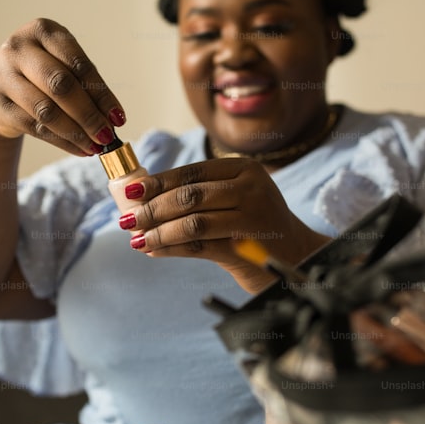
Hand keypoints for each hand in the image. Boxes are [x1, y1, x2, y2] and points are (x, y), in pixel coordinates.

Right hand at [0, 18, 125, 154]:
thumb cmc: (39, 76)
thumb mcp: (61, 66)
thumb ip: (86, 85)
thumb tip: (114, 118)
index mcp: (43, 31)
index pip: (78, 64)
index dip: (101, 94)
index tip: (118, 117)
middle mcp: (19, 48)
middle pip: (61, 85)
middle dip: (89, 115)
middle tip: (107, 136)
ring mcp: (3, 75)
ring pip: (47, 110)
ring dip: (76, 132)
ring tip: (95, 146)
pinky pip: (35, 128)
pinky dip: (62, 141)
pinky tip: (80, 149)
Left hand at [118, 158, 330, 292]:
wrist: (298, 254)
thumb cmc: (256, 224)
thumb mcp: (235, 198)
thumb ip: (200, 194)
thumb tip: (143, 197)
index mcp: (244, 169)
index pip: (191, 173)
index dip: (157, 182)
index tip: (129, 191)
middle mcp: (251, 188)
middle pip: (189, 196)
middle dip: (152, 208)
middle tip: (126, 219)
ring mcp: (252, 217)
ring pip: (193, 223)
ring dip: (158, 232)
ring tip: (137, 239)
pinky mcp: (248, 247)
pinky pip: (200, 247)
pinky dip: (171, 249)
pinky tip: (154, 251)